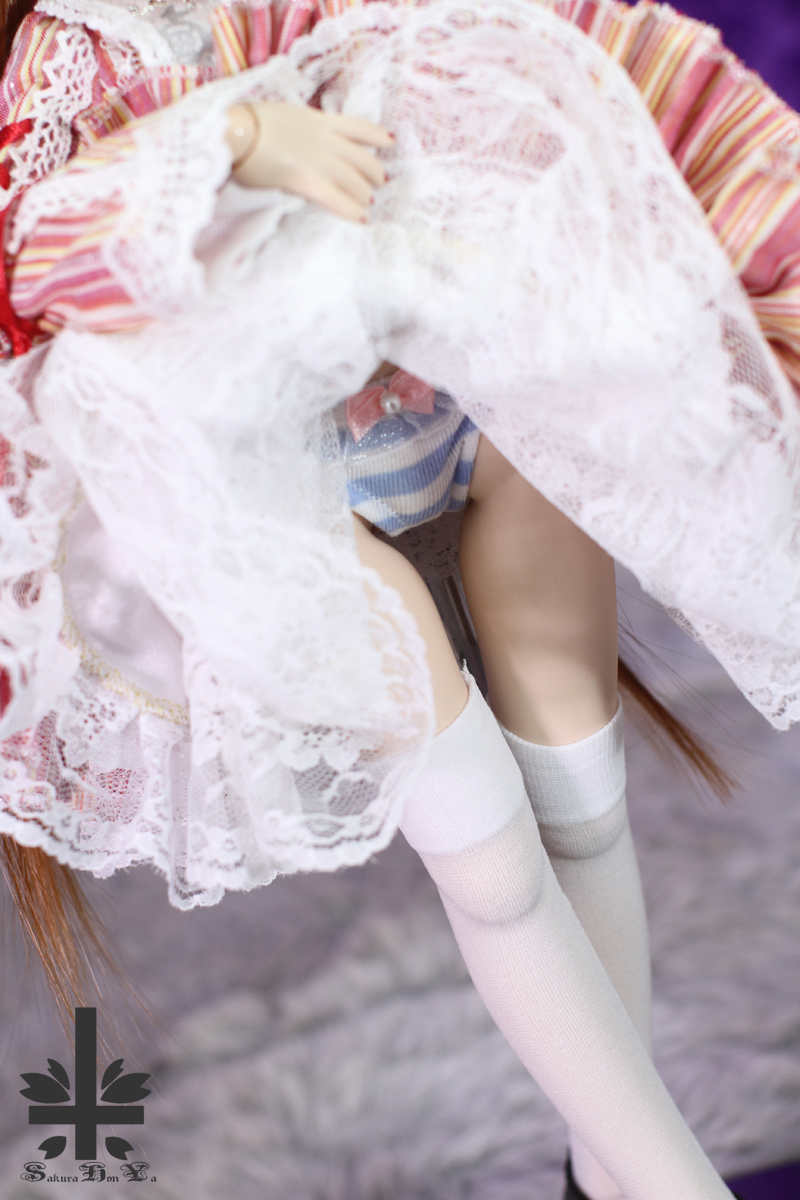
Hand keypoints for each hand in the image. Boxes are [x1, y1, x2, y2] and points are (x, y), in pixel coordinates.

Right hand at [226, 102, 392, 221]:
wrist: (234, 130)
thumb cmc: (245, 123)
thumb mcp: (281, 116)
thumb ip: (296, 128)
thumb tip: (294, 140)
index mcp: (317, 120)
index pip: (356, 127)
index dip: (376, 135)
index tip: (389, 141)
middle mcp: (324, 140)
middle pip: (361, 157)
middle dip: (374, 171)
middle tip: (380, 181)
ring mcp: (318, 160)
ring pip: (354, 180)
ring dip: (364, 193)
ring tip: (369, 203)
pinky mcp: (307, 181)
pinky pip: (336, 199)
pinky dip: (351, 210)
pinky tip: (362, 219)